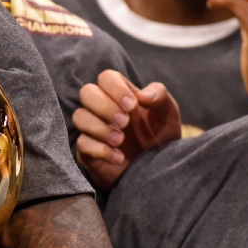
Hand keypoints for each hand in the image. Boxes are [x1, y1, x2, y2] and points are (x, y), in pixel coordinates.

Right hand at [72, 69, 181, 188]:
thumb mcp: (168, 114)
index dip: (116, 88)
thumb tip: (143, 95)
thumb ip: (160, 96)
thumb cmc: (160, 137)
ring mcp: (92, 129)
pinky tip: (118, 157)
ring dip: (100, 128)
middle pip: (86, 92)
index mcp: (120, 94)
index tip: (132, 105)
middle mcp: (102, 108)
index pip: (106, 77)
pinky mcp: (87, 150)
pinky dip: (100, 150)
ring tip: (120, 141)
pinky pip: (82, 143)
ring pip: (80, 117)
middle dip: (105, 106)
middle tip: (125, 122)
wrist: (157, 169)